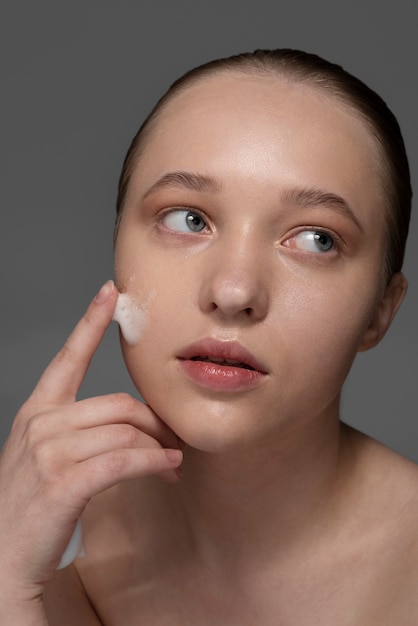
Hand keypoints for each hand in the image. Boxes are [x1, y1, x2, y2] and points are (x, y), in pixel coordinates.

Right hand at [0, 280, 181, 603]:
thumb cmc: (32, 507)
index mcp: (37, 412)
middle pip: (119, 404)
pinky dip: (152, 462)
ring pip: (125, 431)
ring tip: (172, 462)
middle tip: (174, 441)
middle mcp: (41, 424)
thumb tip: (136, 422)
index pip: (67, 358)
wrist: (3, 559)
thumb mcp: (48, 457)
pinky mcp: (64, 482)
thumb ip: (84, 432)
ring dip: (158, 447)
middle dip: (154, 423)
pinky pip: (123, 459)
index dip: (90, 322)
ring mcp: (49, 452)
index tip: (109, 292)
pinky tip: (167, 468)